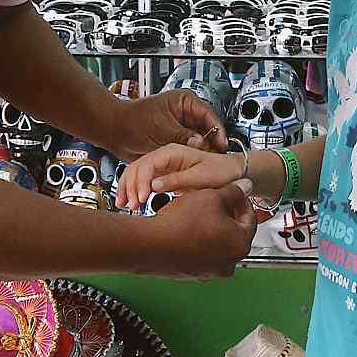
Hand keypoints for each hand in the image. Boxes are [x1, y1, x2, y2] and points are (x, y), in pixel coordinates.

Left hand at [110, 89, 227, 162]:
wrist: (115, 131)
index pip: (209, 115)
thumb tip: (200, 143)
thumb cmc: (132, 121)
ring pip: (200, 141)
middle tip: (216, 158)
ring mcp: (181, 128)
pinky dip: (191, 157)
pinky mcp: (175, 141)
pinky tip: (194, 166)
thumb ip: (182, 136)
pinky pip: (189, 149)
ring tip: (206, 164)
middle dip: (211, 144)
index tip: (222, 144)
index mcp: (185, 101)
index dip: (217, 131)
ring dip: (202, 152)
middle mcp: (185, 114)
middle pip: (208, 129)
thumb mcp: (161, 129)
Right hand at [115, 143, 246, 208]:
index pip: (148, 163)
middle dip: (129, 186)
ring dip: (128, 188)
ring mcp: (162, 165)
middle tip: (130, 205)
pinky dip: (133, 190)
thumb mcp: (201, 177)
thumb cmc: (220, 172)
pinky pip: (142, 180)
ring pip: (136, 173)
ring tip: (124, 205)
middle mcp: (164, 156)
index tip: (142, 198)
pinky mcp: (162, 175)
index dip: (141, 181)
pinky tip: (130, 202)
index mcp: (173, 152)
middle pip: (137, 167)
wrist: (231, 173)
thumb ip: (178, 180)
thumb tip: (154, 186)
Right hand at [141, 181, 257, 278]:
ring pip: (216, 243)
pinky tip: (186, 227)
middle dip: (226, 215)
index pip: (250, 218)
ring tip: (198, 211)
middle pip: (234, 233)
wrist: (149, 244)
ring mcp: (210, 271)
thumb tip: (244, 187)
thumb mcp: (211, 196)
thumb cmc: (180, 224)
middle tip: (216, 200)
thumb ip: (233, 191)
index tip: (234, 193)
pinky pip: (201, 253)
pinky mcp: (193, 273)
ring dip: (211, 228)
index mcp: (240, 244)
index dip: (241, 200)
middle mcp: (229, 263)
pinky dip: (198, 240)